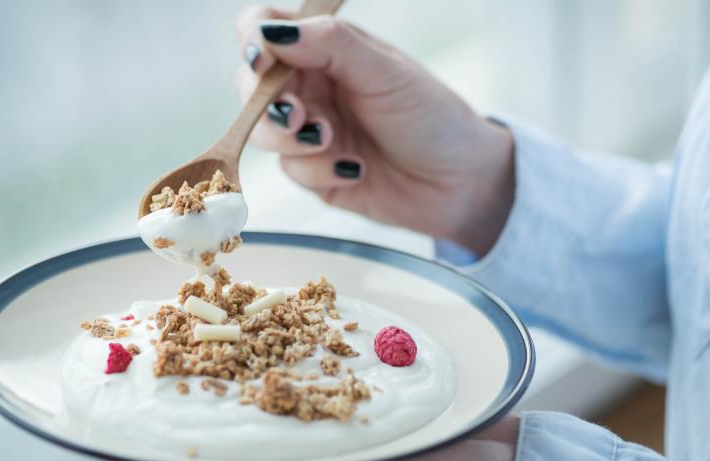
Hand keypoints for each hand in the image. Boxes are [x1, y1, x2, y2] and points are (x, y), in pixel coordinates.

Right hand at [234, 6, 514, 255]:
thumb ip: (328, 43)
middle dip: (267, 103)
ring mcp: (310, 130)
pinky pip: (291, 170)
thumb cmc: (430, 116)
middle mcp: (311, 86)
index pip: (262, 28)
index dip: (253, 41)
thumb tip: (270, 32)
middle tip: (298, 117)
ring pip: (263, 132)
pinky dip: (319, 170)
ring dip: (290, 140)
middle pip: (250, 85)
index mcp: (325, 49)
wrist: (459, 182)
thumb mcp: (383, 70)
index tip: (264, 62)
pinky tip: (355, 169)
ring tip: (330, 141)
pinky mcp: (314, 172)